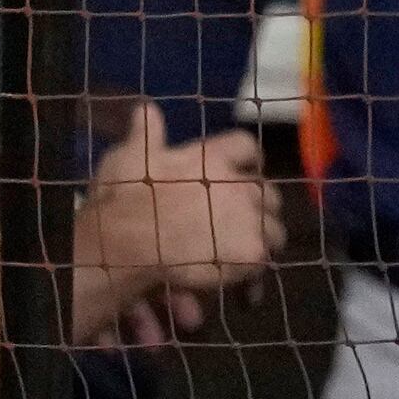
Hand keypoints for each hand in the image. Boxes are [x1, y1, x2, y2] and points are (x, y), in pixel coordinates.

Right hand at [68, 103, 285, 352]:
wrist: (132, 244)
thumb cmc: (125, 201)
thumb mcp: (128, 158)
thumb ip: (145, 135)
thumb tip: (145, 108)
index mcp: (210, 158)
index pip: (245, 146)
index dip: (249, 160)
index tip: (249, 169)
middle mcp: (237, 183)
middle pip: (266, 191)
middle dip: (260, 207)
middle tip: (247, 225)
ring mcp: (248, 217)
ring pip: (273, 228)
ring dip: (262, 241)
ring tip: (248, 260)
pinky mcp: (252, 251)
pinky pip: (265, 263)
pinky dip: (255, 276)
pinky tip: (245, 291)